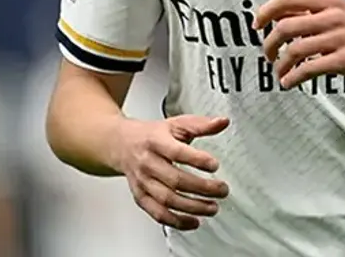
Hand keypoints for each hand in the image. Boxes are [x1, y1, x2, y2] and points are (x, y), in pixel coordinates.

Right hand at [115, 115, 230, 229]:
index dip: (197, 160)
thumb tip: (223, 122)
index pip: (177, 152)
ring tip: (212, 207)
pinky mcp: (140, 197)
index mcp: (156, 142)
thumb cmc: (151, 135)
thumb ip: (201, 125)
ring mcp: (143, 182)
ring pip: (167, 199)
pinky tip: (193, 221)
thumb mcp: (176, 124)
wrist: (121, 144)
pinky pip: (157, 213)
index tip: (215, 165)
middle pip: (175, 180)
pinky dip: (176, 221)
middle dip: (202, 188)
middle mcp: (147, 163)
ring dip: (192, 207)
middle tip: (222, 190)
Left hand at [254, 0, 344, 88]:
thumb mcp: (341, 14)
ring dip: (280, 65)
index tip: (257, 26)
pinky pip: (309, 68)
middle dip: (268, 44)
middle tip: (267, 55)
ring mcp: (340, 37)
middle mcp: (333, 16)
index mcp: (330, 1)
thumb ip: (313, 14)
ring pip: (294, 49)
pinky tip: (290, 83)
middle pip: (285, 26)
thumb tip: (280, 20)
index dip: (266, 11)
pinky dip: (293, 77)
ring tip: (279, 73)